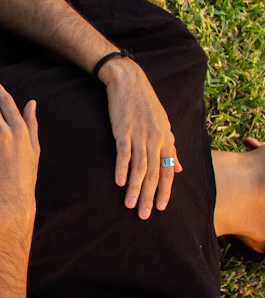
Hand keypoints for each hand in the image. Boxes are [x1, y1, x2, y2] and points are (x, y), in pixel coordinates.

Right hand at [102, 60, 182, 219]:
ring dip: (134, 188)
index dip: (166, 191)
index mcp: (166, 140)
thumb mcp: (164, 125)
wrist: (129, 82)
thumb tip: (179, 168)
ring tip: (129, 204)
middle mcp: (156, 139)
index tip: (161, 208)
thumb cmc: (145, 105)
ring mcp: (139, 135)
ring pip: (140, 168)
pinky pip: (123, 153)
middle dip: (149, 196)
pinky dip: (121, 168)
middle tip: (144, 214)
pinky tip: (118, 182)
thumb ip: (171, 148)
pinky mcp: (123, 130)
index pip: (169, 171)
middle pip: (155, 174)